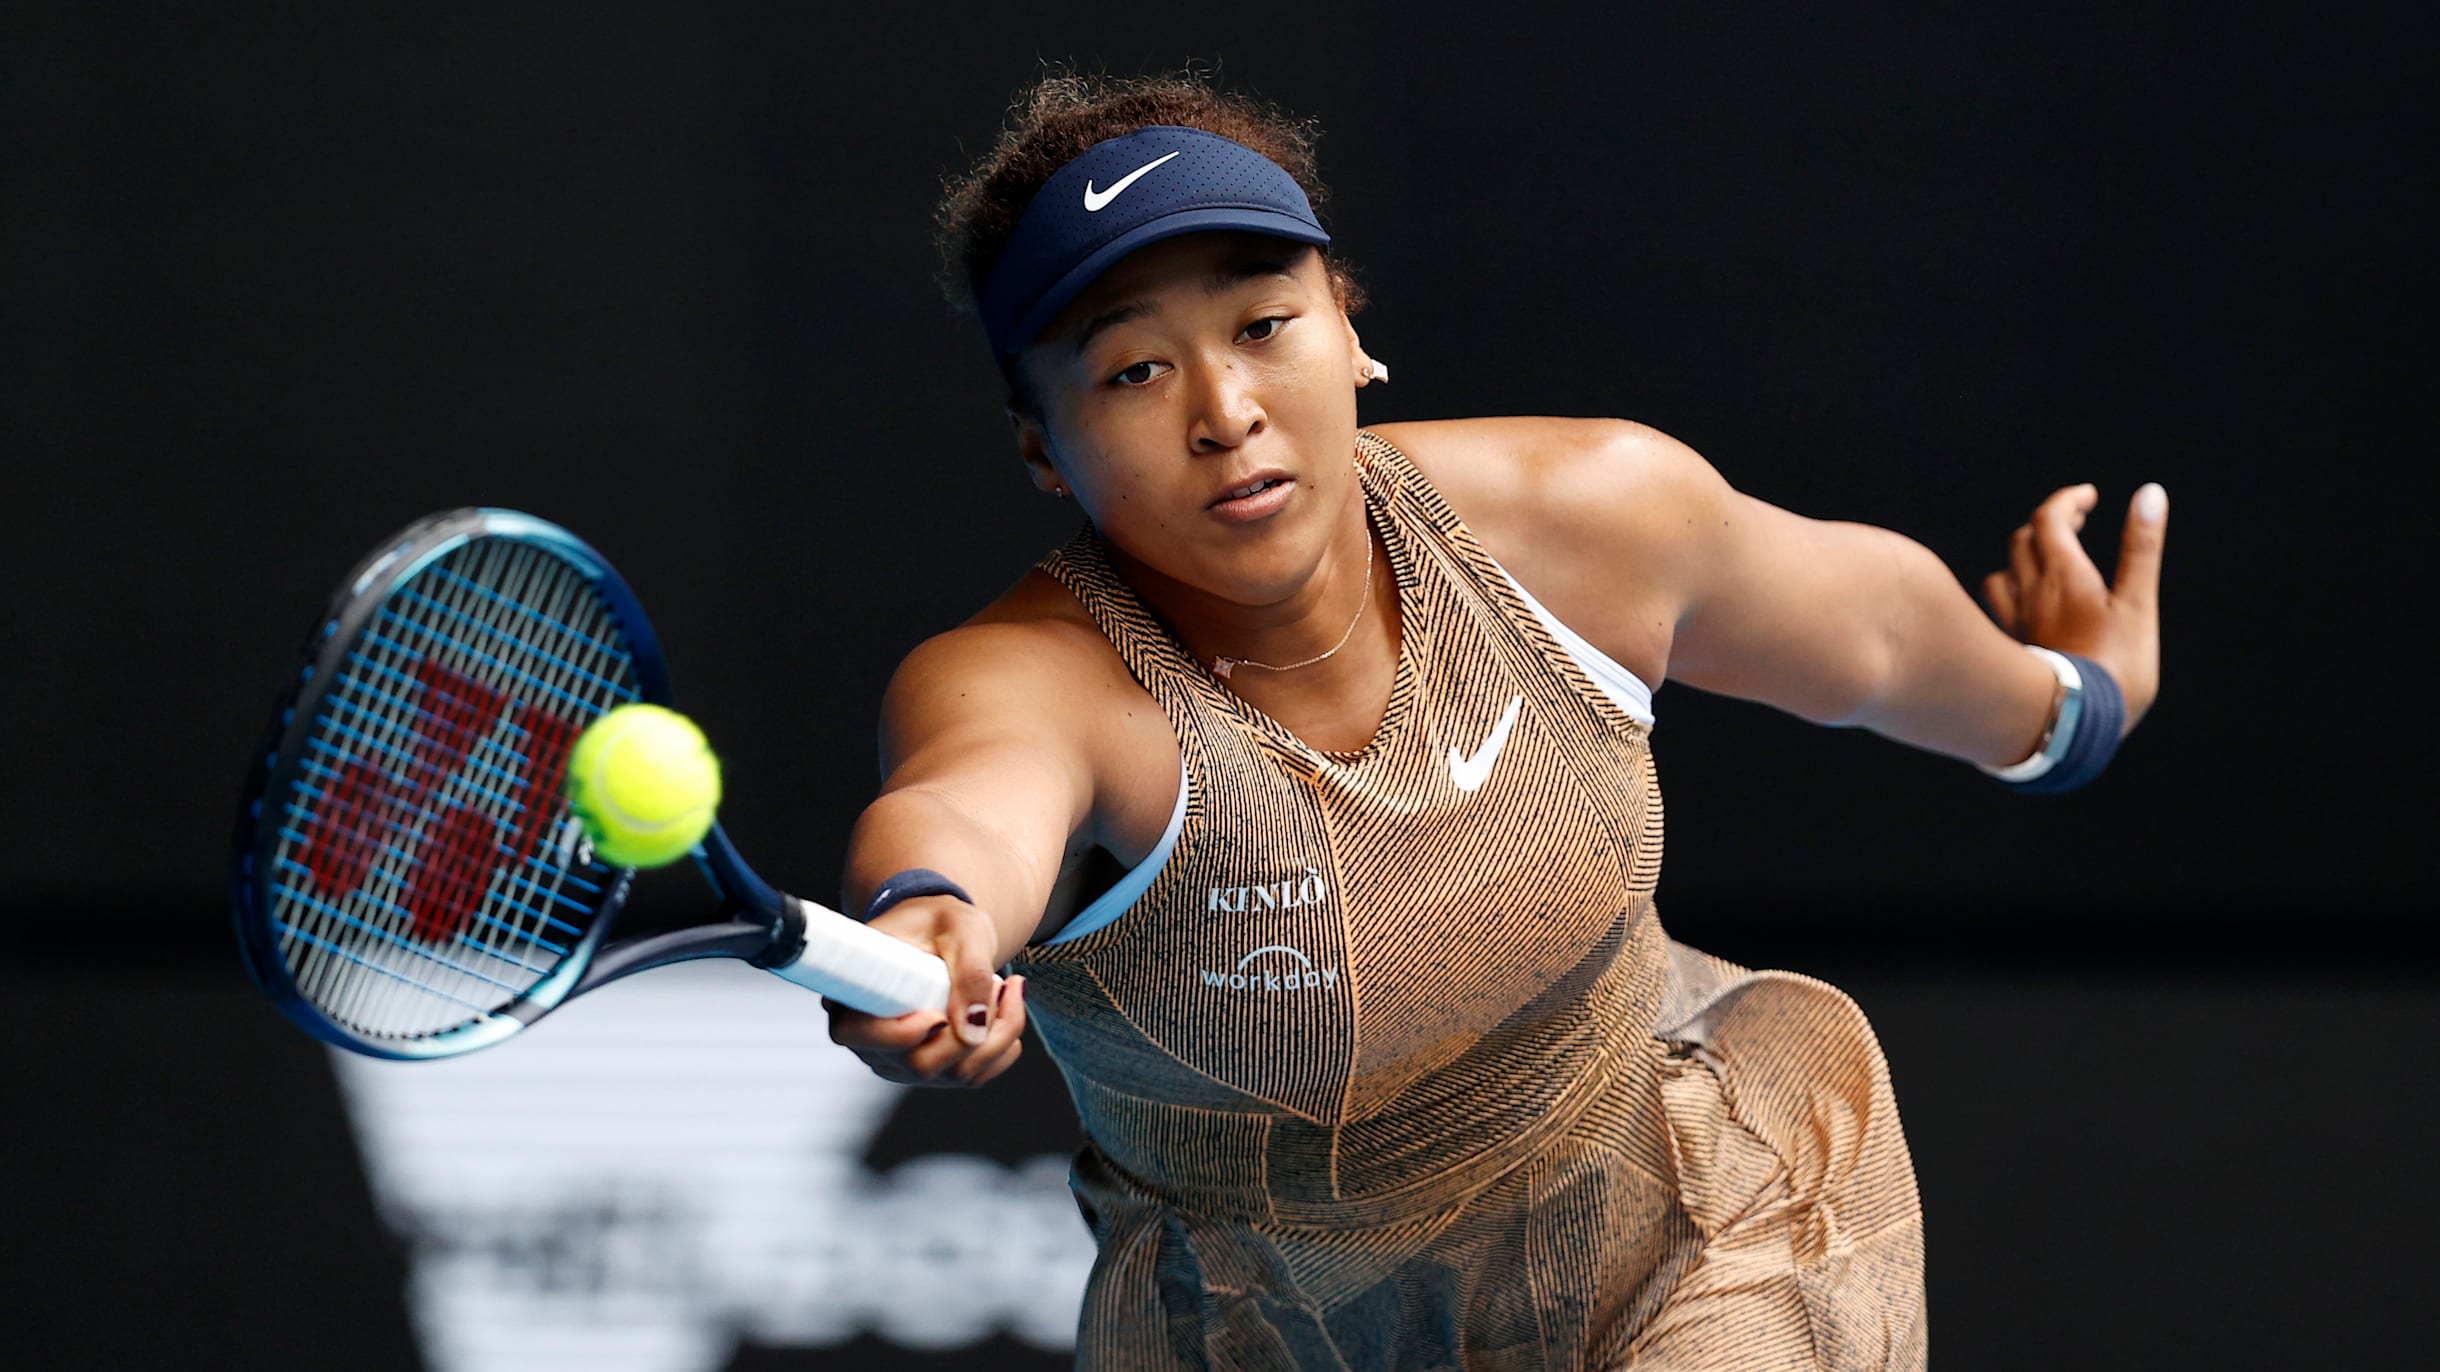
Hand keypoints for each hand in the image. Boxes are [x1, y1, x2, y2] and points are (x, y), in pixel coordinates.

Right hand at [823, 894, 1027, 1087]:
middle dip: (974, 1030)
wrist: (944, 933)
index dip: (900, 1034)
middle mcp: (871, 1038)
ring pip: (957, 1074)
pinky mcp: (933, 1070)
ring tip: (1004, 986)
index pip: (860, 1035)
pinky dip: (1004, 1045)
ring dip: (998, 1033)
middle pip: (921, 1064)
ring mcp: (901, 1061)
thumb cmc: (941, 922)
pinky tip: (1006, 1010)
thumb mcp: (962, 929)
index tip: (938, 1013)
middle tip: (1000, 982)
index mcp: (856, 994)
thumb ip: (970, 973)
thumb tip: (972, 1030)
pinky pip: (975, 1076)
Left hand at [1982, 482, 2168, 732]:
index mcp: (2062, 576)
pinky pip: (1998, 609)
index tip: (2088, 497)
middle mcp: (2029, 593)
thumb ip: (2141, 548)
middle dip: (2050, 524)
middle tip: (2078, 521)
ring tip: (2051, 561)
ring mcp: (2014, 622)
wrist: (2071, 726)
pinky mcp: (2008, 648)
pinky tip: (2029, 606)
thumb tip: (2151, 494)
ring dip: (2024, 559)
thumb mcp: (2137, 603)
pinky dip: (2013, 593)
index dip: (2067, 501)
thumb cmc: (2114, 666)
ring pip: (2003, 574)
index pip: (2049, 519)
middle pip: (2024, 541)